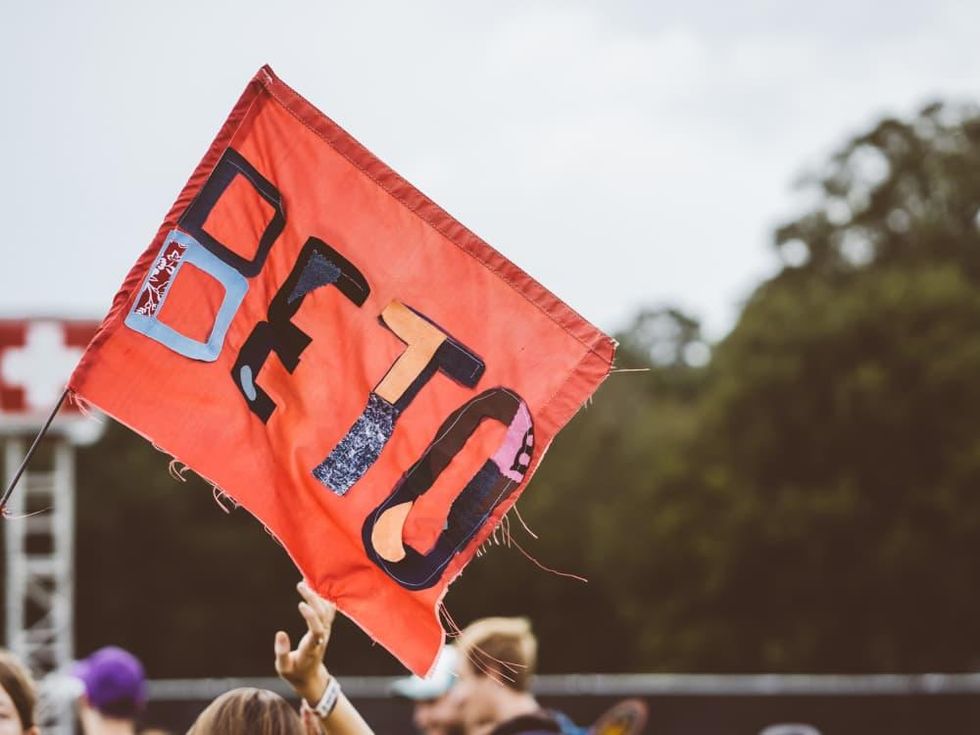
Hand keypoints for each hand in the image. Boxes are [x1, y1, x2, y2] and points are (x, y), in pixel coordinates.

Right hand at [275, 580, 335, 702]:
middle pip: (322, 615)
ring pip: (326, 611)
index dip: (311, 617)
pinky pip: (327, 611)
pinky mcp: (325, 628)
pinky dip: (322, 598)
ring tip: (303, 583)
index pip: (317, 630)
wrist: (311, 676)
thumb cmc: (295, 672)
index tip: (301, 604)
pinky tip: (313, 588)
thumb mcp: (283, 667)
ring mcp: (326, 632)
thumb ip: (281, 652)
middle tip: (300, 585)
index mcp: (311, 648)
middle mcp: (322, 638)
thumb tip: (280, 633)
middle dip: (313, 599)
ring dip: (316, 596)